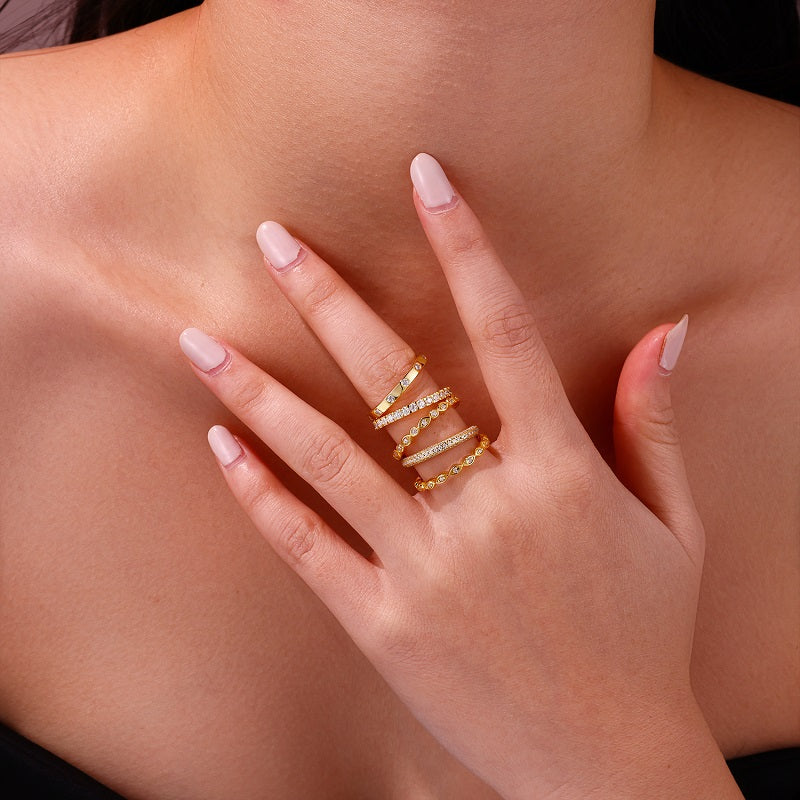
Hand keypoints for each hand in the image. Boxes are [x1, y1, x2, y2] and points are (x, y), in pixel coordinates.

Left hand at [178, 154, 741, 798]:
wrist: (605, 765)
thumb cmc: (644, 638)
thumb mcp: (672, 527)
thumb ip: (657, 426)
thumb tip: (665, 334)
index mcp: (561, 475)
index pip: (506, 334)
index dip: (466, 248)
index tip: (426, 180)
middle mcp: (486, 511)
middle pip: (394, 383)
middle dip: (328, 300)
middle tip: (271, 238)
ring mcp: (425, 570)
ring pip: (326, 461)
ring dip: (258, 393)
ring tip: (199, 338)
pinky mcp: (381, 625)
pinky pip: (307, 548)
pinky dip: (259, 494)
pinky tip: (218, 443)